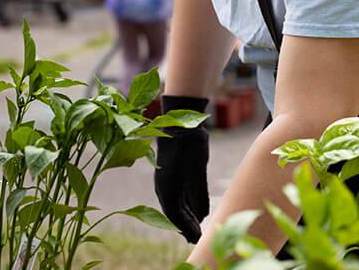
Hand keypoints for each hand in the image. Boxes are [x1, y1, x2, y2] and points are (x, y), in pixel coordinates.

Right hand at [154, 94, 209, 243]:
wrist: (181, 126)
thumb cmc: (189, 147)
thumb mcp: (197, 171)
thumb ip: (199, 194)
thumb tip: (202, 215)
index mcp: (166, 187)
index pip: (174, 215)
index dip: (185, 229)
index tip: (196, 239)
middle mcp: (164, 186)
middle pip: (173, 213)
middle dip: (185, 227)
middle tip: (196, 240)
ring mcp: (167, 181)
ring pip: (176, 206)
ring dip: (186, 218)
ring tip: (196, 230)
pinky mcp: (173, 175)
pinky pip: (178, 197)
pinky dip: (186, 207)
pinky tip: (196, 212)